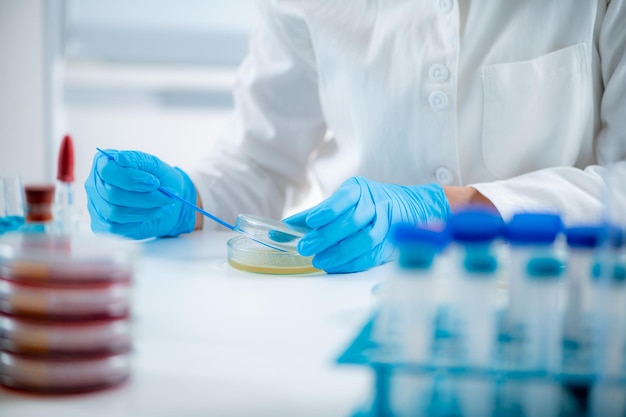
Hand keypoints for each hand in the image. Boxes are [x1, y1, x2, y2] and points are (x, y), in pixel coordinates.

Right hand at [85, 150, 196, 238]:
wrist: (167, 200)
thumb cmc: (158, 179)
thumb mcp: (153, 165)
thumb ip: (137, 160)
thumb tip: (120, 158)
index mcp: (103, 163)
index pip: (107, 171)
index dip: (131, 178)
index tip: (155, 182)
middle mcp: (95, 184)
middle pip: (112, 194)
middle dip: (145, 197)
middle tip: (168, 197)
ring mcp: (96, 206)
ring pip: (115, 212)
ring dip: (146, 211)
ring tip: (164, 205)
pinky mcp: (102, 225)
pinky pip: (116, 228)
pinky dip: (138, 222)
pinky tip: (150, 215)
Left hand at [283, 177, 449, 272]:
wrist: (408, 207)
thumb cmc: (366, 204)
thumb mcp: (342, 202)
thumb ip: (314, 215)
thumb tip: (283, 228)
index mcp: (358, 190)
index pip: (344, 199)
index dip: (328, 210)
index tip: (312, 222)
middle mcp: (375, 203)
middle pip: (352, 221)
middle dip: (327, 236)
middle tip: (306, 247)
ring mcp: (387, 223)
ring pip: (365, 239)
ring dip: (340, 252)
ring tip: (319, 260)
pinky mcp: (392, 242)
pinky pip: (372, 255)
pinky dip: (352, 263)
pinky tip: (335, 266)